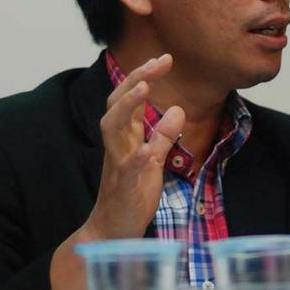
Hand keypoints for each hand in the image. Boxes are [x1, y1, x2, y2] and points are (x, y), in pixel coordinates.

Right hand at [84, 53, 184, 239]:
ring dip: (127, 106)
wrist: (112, 231)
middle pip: (117, 103)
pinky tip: (147, 149)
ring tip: (144, 87)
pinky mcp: (123, 187)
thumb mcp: (153, 160)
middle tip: (157, 62)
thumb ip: (163, 135)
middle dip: (135, 79)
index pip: (129, 98)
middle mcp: (117, 145)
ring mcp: (118, 164)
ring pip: (112, 128)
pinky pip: (127, 169)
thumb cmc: (132, 194)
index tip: (164, 58)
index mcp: (125, 137)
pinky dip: (136, 157)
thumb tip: (178, 109)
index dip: (143, 76)